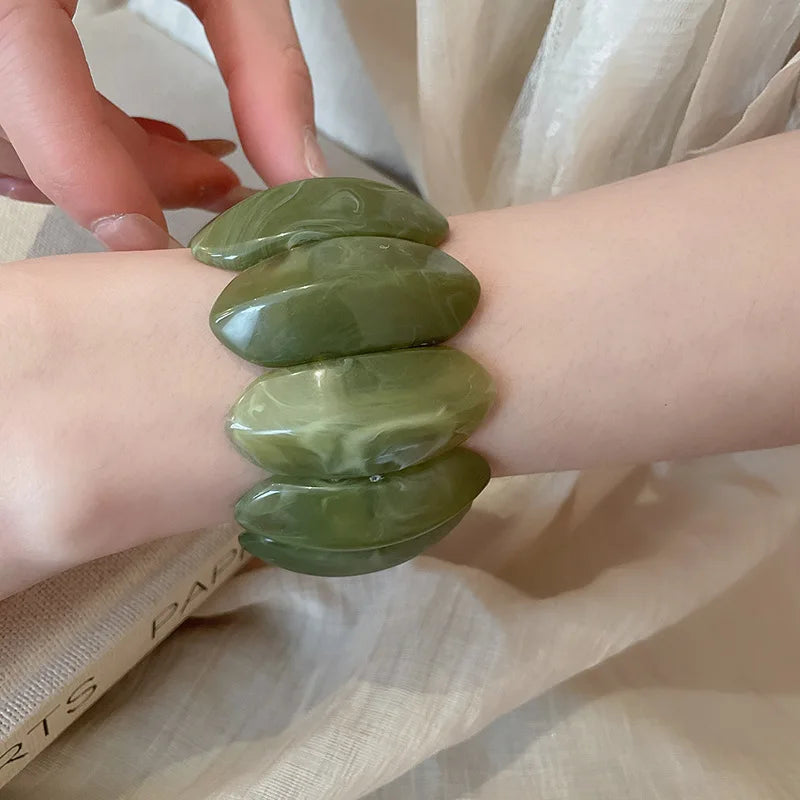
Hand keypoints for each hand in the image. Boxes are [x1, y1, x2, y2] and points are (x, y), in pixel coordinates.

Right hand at [0, 0, 325, 249]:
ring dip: (114, 170)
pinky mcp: (0, 39)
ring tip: (200, 164)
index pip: (16, 75)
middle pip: (25, 128)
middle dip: (127, 178)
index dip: (78, 169)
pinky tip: (155, 142)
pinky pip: (22, 116)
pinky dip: (92, 147)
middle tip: (221, 190)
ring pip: (17, 136)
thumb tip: (303, 176)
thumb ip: (265, 65)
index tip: (145, 241)